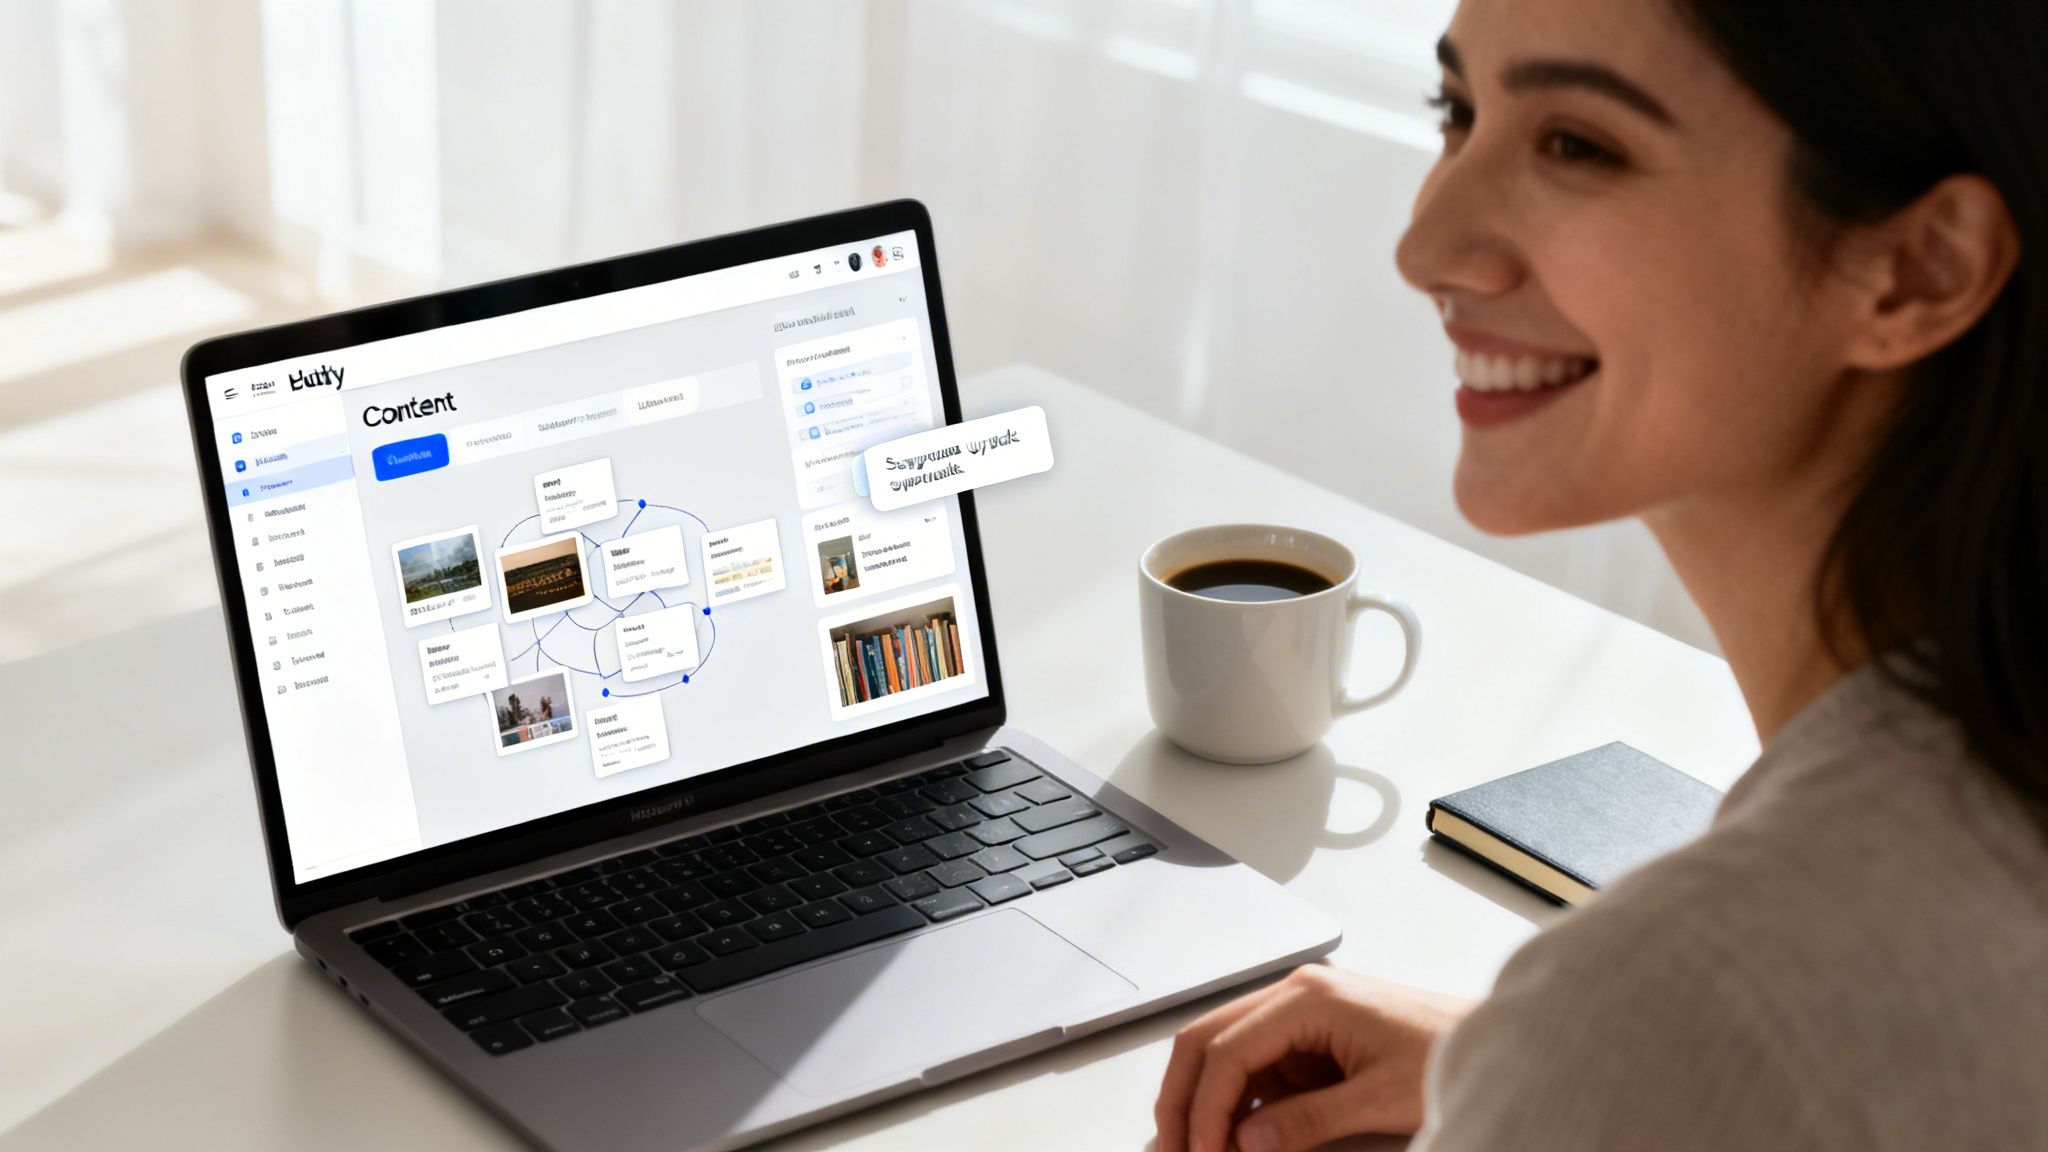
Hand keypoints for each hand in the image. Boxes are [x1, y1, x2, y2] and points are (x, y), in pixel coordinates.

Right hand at [1154, 964, 1472, 1151]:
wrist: (1490, 1041)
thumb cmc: (1447, 1052)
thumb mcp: (1379, 1097)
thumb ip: (1308, 1120)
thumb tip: (1246, 1142)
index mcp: (1309, 998)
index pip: (1228, 1050)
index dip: (1204, 1107)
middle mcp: (1294, 996)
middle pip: (1207, 1040)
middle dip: (1184, 1098)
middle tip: (1176, 1150)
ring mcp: (1297, 1015)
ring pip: (1222, 1053)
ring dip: (1205, 1101)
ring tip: (1201, 1150)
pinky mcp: (1307, 1039)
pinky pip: (1254, 1069)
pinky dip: (1236, 1104)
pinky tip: (1235, 1138)